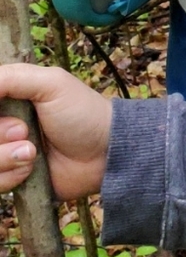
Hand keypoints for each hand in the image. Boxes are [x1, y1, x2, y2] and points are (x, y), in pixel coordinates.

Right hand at [0, 64, 111, 199]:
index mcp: (8, 98)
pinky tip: (31, 168)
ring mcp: (4, 153)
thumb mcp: (52, 84)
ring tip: (32, 152)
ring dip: (4, 158)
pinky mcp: (9, 179)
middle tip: (25, 131)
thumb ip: (13, 77)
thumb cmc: (82, 112)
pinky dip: (10, 176)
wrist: (104, 154)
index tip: (5, 115)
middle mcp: (2, 125)